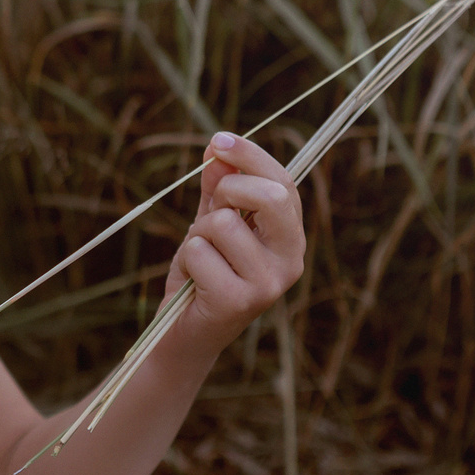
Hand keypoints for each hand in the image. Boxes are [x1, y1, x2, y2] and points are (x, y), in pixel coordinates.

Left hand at [164, 132, 305, 355]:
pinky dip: (186, 260)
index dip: (251, 156)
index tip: (218, 140)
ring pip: (222, 223)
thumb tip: (217, 148)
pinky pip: (199, 251)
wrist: (184, 335)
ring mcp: (269, 284)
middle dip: (228, 192)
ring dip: (197, 235)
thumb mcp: (211, 225)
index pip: (283, 184)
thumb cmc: (202, 275)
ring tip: (200, 260)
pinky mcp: (239, 301)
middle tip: (210, 214)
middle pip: (270, 196)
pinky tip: (194, 283)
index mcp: (290, 239)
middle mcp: (290, 261)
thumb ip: (219, 189)